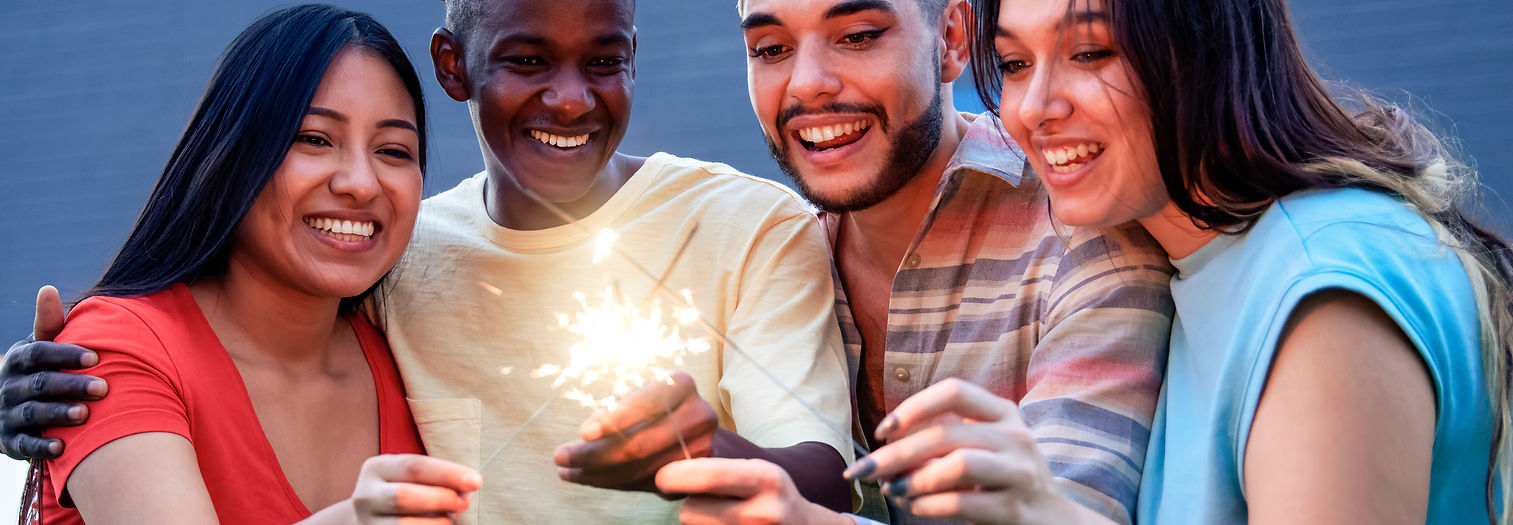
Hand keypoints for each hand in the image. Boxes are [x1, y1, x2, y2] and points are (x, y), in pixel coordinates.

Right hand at [0, 285, 107, 459]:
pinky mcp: (10, 442)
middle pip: (39, 385)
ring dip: (58, 414)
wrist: (6, 410)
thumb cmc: (38, 370)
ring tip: (85, 414)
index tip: (96, 357)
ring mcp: (7, 415)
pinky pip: (24, 446)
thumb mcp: (39, 346)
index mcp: (19, 359)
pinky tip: (63, 448)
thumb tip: (48, 289)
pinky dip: (41, 447)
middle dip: (70, 386)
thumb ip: (49, 324)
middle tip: (104, 388)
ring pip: (33, 414)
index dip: (65, 355)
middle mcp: (8, 386)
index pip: (39, 354)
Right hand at [350, 454, 481, 523]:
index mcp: (377, 468)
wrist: (375, 517)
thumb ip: (437, 480)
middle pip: (404, 496)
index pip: (415, 467)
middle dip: (441, 499)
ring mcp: (365, 521)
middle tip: (464, 503)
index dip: (448, 473)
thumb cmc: (407, 492)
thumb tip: (467, 489)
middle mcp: (365, 495)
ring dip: (436, 524)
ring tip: (450, 520)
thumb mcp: (415, 478)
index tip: (476, 481)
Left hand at [554, 371, 716, 492]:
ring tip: (568, 470)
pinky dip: (612, 482)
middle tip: (561, 457)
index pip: (647, 404)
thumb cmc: (658, 403)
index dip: (615, 420)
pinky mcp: (691, 477)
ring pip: (639, 470)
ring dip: (598, 474)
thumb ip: (618, 407)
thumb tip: (589, 435)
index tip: (583, 433)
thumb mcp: (639, 390)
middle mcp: (698, 417)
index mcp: (681, 385)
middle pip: (641, 444)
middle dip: (594, 455)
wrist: (698, 428)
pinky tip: (589, 477)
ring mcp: (699, 451)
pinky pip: (644, 484)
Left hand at [656, 458, 851, 524]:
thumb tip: (670, 468)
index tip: (662, 476)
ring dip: (699, 522)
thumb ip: (722, 468)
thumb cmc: (774, 496)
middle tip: (702, 500)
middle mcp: (762, 512)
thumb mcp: (760, 471)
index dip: (676, 476)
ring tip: (723, 516)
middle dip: (688, 504)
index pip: (707, 477)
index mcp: (765, 479)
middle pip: (690, 511)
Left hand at [842, 379, 1079, 524]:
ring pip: (959, 465)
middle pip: (946, 432)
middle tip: (865, 470)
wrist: (1052, 518)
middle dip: (897, 452)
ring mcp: (1020, 472)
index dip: (914, 406)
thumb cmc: (1002, 477)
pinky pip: (964, 502)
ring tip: (893, 489)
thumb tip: (887, 449)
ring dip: (916, 478)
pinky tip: (915, 507)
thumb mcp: (981, 447)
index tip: (883, 430)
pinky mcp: (1016, 508)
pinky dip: (930, 505)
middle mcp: (1016, 436)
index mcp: (1003, 412)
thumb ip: (942, 441)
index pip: (954, 390)